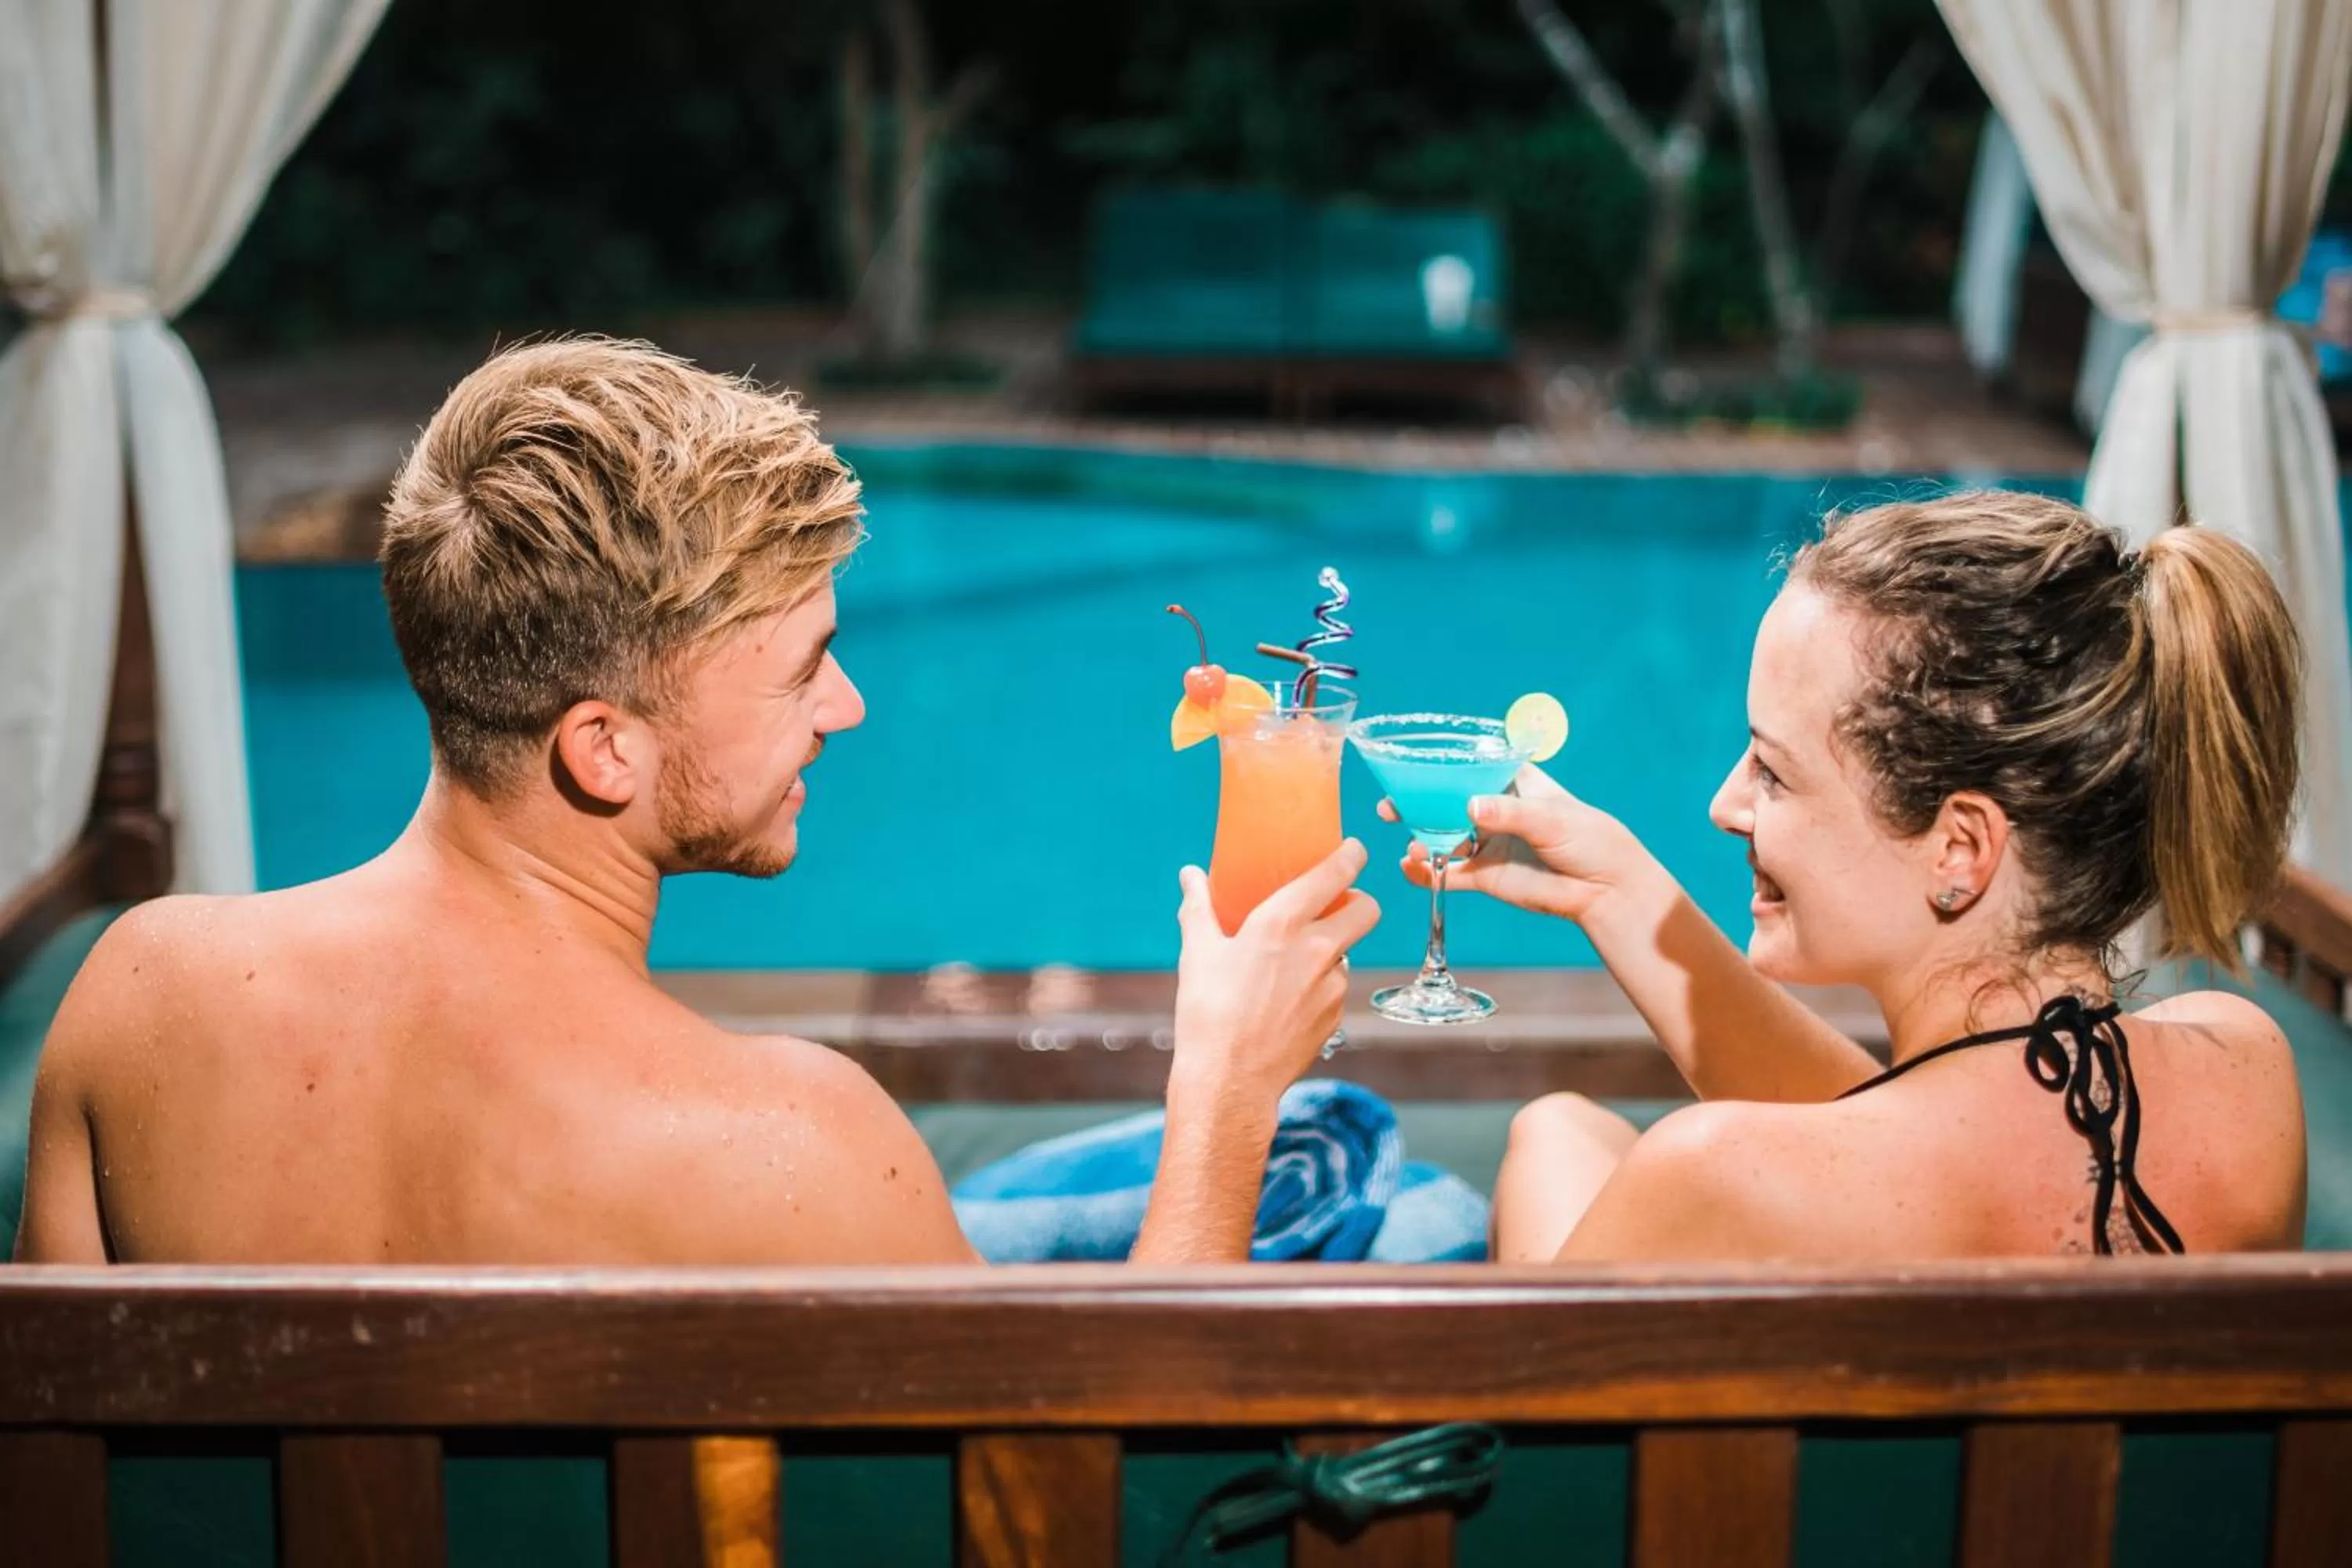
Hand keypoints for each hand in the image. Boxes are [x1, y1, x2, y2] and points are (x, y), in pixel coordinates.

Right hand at [1172, 839, 1380, 1102]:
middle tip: (1338, 903)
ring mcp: (1330, 985)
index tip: (1353, 849)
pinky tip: (1290, 997)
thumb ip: (1199, 907)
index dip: (1351, 855)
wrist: (1229, 1081)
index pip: (1334, 874)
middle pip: (1367, 909)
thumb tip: (1190, 875)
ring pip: (1348, 951)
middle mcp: (1316, 949)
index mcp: (1281, 923)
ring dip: (1333, 948)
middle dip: (1359, 900)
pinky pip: (1335, 987)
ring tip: (1295, 961)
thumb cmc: (1207, 1012)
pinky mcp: (1334, 1016)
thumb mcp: (1197, 953)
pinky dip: (1321, 984)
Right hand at [1385, 765, 1655, 923]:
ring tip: (1411, 848)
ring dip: (1418, 839)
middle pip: (1445, 800)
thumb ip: (1509, 813)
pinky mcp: (1485, 875)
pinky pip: (1447, 873)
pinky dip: (1426, 872)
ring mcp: (1487, 842)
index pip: (1469, 765)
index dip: (1439, 764)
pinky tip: (1411, 869)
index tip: (1410, 764)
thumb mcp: (1551, 818)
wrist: (1605, 890)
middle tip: (1390, 806)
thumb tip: (1470, 809)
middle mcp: (1494, 809)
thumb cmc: (1590, 840)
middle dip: (1415, 802)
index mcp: (1512, 782)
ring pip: (1441, 836)